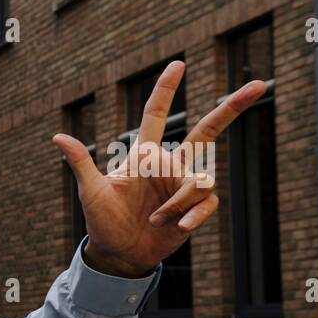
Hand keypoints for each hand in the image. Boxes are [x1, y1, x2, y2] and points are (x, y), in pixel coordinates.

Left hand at [53, 60, 266, 278]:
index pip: (156, 115)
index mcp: (145, 155)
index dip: (166, 89)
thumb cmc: (103, 220)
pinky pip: (205, 204)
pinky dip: (191, 214)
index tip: (177, 64)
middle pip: (207, 130)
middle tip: (259, 85)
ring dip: (176, 202)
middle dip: (232, 107)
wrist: (119, 254)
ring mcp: (185, 186)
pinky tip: (178, 226)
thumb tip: (57, 137)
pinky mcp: (195, 209)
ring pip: (200, 180)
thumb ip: (81, 163)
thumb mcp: (90, 192)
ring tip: (153, 219)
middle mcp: (170, 165)